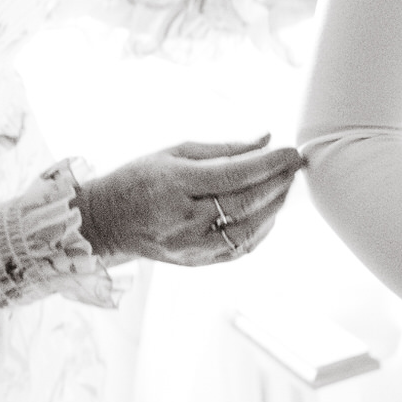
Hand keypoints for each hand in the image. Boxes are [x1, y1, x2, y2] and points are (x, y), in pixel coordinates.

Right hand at [72, 136, 303, 266]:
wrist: (104, 221)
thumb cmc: (138, 179)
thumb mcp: (174, 152)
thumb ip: (223, 148)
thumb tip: (265, 139)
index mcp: (174, 184)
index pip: (234, 175)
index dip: (269, 163)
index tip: (291, 151)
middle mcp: (182, 219)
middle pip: (245, 204)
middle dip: (278, 182)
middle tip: (296, 165)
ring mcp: (188, 246)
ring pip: (247, 231)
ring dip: (274, 207)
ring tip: (285, 186)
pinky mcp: (193, 262)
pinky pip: (237, 250)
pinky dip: (260, 231)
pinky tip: (268, 212)